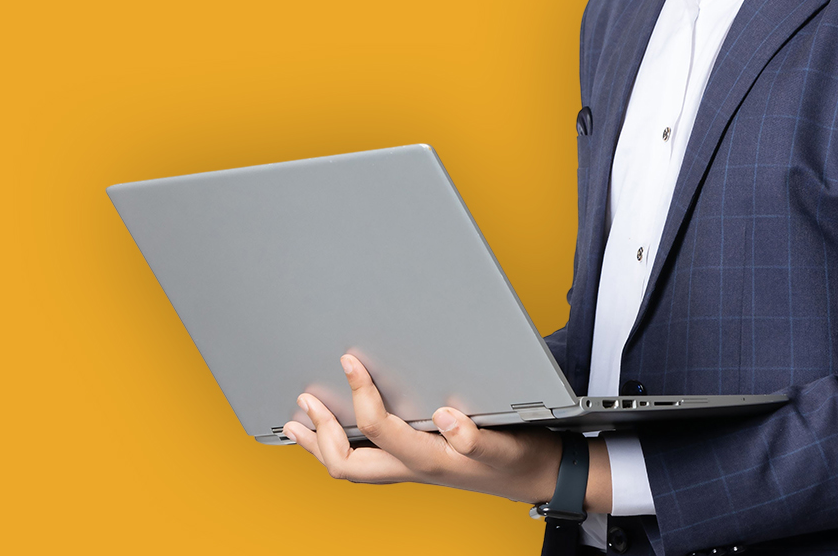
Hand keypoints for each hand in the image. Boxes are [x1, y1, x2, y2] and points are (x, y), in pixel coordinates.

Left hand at [282, 354, 609, 509]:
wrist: (537, 475)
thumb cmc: (521, 458)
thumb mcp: (507, 444)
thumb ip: (477, 436)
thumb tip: (448, 418)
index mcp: (431, 459)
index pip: (381, 429)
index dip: (360, 396)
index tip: (350, 362)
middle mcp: (413, 468)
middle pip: (348, 464)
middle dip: (321, 434)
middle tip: (305, 403)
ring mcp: (411, 469)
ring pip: (352, 467)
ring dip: (321, 445)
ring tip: (299, 423)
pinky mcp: (416, 464)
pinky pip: (366, 463)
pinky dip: (341, 447)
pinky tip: (337, 432)